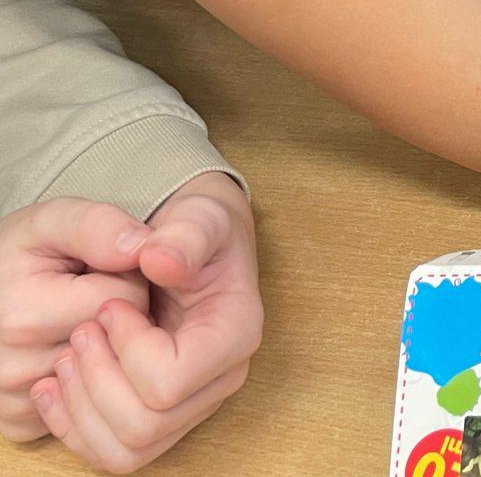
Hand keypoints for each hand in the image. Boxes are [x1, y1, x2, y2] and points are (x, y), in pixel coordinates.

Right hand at [1, 199, 147, 447]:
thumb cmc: (19, 251)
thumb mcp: (54, 220)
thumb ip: (98, 226)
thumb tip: (145, 248)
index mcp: (24, 314)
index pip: (126, 301)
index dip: (130, 279)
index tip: (107, 269)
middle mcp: (12, 366)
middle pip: (118, 343)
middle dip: (123, 317)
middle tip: (93, 295)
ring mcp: (13, 399)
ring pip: (104, 377)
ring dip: (108, 350)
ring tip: (79, 320)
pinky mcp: (16, 424)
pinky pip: (82, 408)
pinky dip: (88, 383)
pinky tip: (72, 354)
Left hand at [14, 172, 261, 470]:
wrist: (194, 245)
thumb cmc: (198, 231)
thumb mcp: (198, 216)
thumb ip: (184, 234)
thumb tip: (160, 260)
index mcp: (236, 334)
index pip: (169, 381)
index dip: (126, 349)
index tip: (108, 306)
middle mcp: (221, 380)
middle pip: (145, 425)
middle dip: (96, 381)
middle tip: (80, 332)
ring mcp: (193, 405)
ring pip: (127, 450)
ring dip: (82, 409)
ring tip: (66, 358)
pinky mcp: (164, 417)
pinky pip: (114, 453)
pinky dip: (75, 427)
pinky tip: (54, 386)